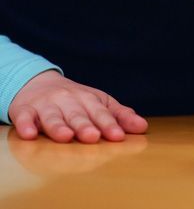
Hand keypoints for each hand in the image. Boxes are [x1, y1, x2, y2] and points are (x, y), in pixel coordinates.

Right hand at [8, 71, 147, 143]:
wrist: (39, 84)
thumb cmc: (76, 100)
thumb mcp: (99, 104)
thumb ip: (120, 116)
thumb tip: (143, 127)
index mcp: (89, 99)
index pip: (101, 112)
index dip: (110, 124)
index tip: (118, 136)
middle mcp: (68, 100)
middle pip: (77, 114)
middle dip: (85, 125)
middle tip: (93, 136)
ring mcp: (46, 105)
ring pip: (52, 116)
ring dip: (58, 126)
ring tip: (66, 136)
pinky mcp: (24, 110)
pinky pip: (24, 118)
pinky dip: (25, 125)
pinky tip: (29, 135)